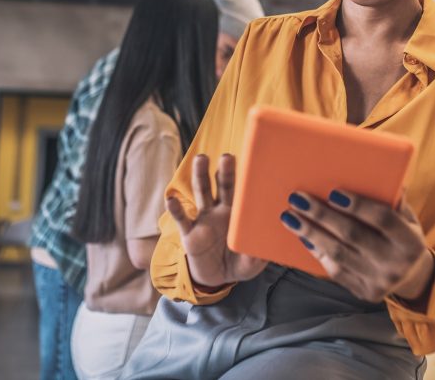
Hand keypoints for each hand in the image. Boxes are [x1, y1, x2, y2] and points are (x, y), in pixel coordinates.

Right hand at [166, 154, 266, 288]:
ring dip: (200, 175)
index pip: (243, 192)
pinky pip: (182, 218)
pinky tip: (171, 199)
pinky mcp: (189, 234)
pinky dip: (176, 208)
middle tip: (228, 156)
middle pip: (222, 185)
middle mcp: (221, 211)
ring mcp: (204, 219)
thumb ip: (257, 255)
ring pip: (202, 193)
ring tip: (201, 159)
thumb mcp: (252, 262)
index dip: (247, 178)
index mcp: (239, 213)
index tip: (252, 163)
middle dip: (225, 170)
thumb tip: (264, 250)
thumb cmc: (239, 263)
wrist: (217, 279)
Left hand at [281, 189, 433, 302]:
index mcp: (411, 242)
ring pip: (338, 253)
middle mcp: (396, 264)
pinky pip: (334, 269)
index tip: (333, 192)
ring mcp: (378, 282)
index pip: (383, 219)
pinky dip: (317, 251)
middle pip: (353, 235)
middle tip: (298, 199)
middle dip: (322, 215)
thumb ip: (391, 199)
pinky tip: (303, 236)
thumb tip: (372, 172)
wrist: (412, 276)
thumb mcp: (406, 217)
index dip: (358, 205)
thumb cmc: (402, 235)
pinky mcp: (363, 292)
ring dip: (310, 233)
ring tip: (290, 216)